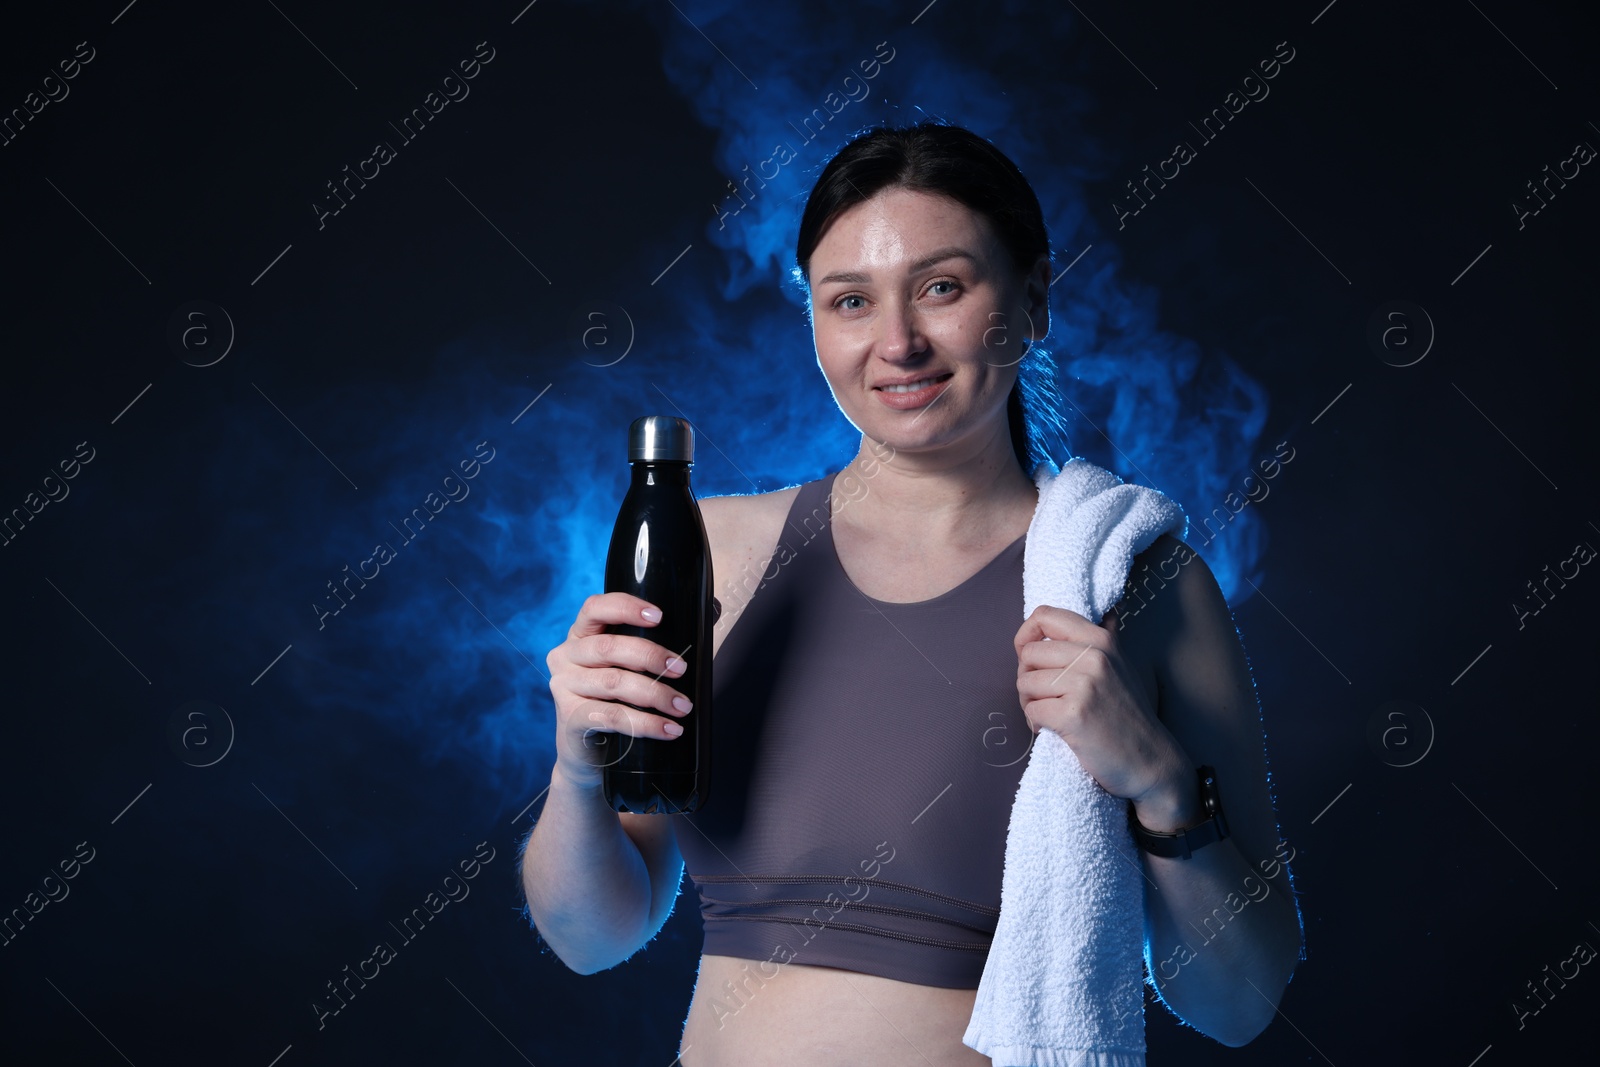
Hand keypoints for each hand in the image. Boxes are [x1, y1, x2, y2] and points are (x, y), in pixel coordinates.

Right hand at [545, 593, 693, 789]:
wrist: (588, 756)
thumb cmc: (616, 703)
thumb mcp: (628, 669)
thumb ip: (655, 643)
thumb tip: (709, 614)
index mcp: (581, 635)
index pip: (595, 608)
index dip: (626, 608)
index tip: (659, 617)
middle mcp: (566, 656)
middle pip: (609, 647)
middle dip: (651, 656)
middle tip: (681, 670)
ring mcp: (563, 688)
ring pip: (614, 683)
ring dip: (655, 694)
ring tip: (683, 707)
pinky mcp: (571, 718)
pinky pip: (612, 716)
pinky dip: (646, 723)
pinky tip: (668, 729)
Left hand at [1013, 605, 1190, 821]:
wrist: (1150, 761)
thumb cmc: (1128, 716)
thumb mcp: (1121, 666)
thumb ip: (1104, 640)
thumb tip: (1106, 612)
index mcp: (1101, 640)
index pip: (1044, 616)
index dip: (1026, 635)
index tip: (1030, 657)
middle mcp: (1093, 656)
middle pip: (1028, 653)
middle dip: (1027, 677)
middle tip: (1044, 697)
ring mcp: (1084, 684)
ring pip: (1025, 682)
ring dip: (1030, 702)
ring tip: (1051, 715)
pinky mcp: (1074, 714)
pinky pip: (1031, 710)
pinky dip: (1036, 723)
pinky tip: (1054, 730)